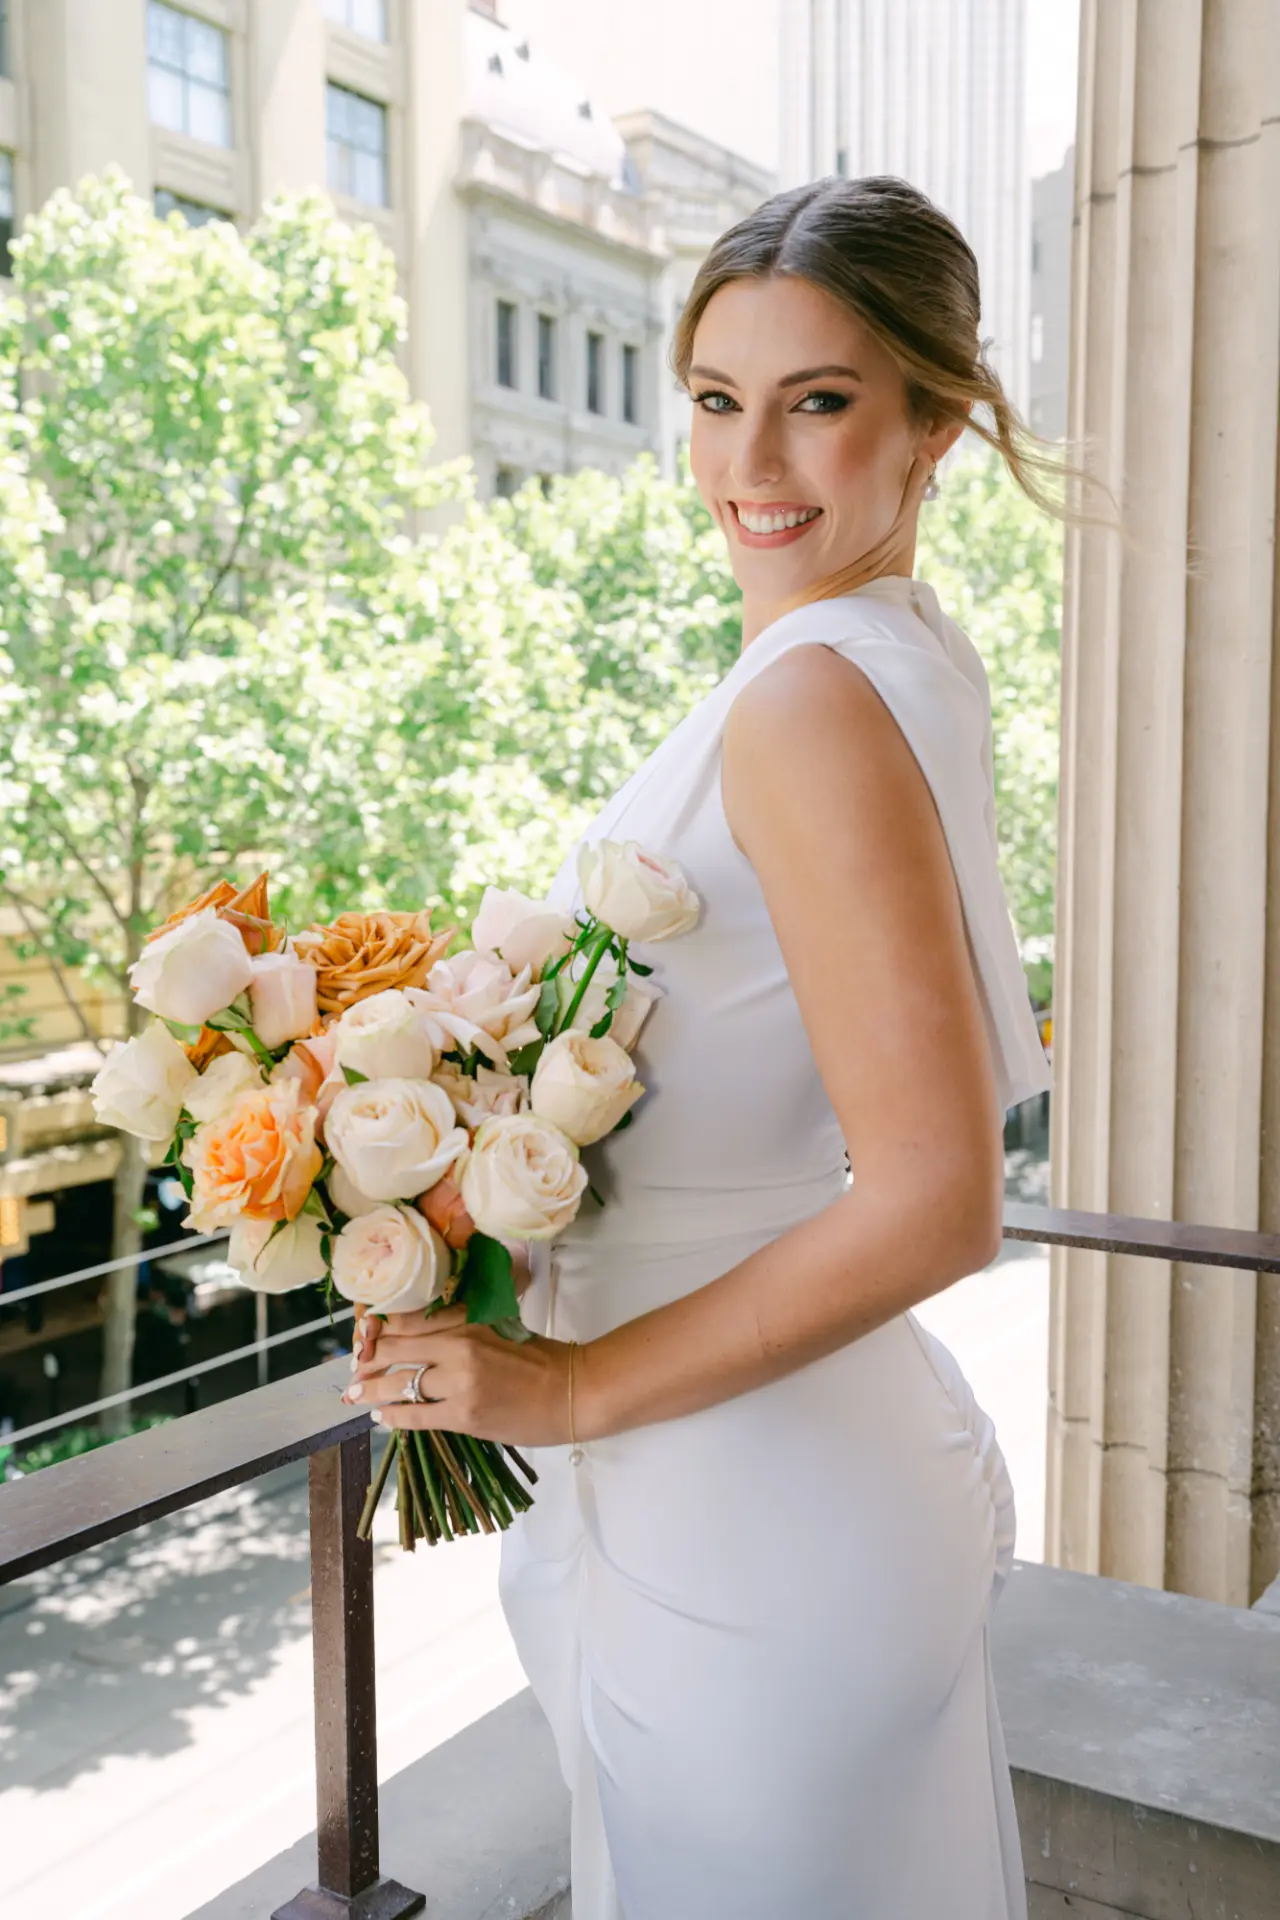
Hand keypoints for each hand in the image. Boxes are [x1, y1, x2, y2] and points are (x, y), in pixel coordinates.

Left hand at [343, 1305, 572, 1445]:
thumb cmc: (540, 1358)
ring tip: (355, 1396)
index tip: (362, 1338)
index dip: (378, 1331)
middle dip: (367, 1362)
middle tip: (352, 1371)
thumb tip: (423, 1331)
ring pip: (401, 1384)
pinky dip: (395, 1417)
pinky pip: (417, 1416)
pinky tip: (381, 1417)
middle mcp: (460, 1347)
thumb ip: (463, 1324)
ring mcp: (461, 1383)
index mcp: (468, 1321)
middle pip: (397, 1351)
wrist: (572, 1392)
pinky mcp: (465, 1415)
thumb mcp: (499, 1327)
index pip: (408, 1322)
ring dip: (372, 1390)